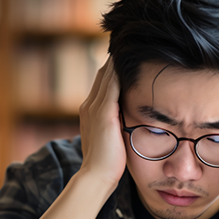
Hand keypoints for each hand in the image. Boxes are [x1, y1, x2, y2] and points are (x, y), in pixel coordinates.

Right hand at [78, 57, 125, 188]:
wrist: (96, 176)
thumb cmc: (107, 164)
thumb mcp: (111, 140)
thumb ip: (117, 127)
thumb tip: (129, 123)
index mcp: (90, 111)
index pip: (103, 83)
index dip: (113, 69)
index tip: (126, 57)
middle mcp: (89, 106)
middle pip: (103, 75)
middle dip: (116, 60)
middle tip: (129, 42)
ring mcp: (94, 108)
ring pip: (107, 77)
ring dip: (117, 61)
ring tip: (129, 45)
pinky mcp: (103, 113)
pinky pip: (112, 86)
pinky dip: (119, 73)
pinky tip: (128, 62)